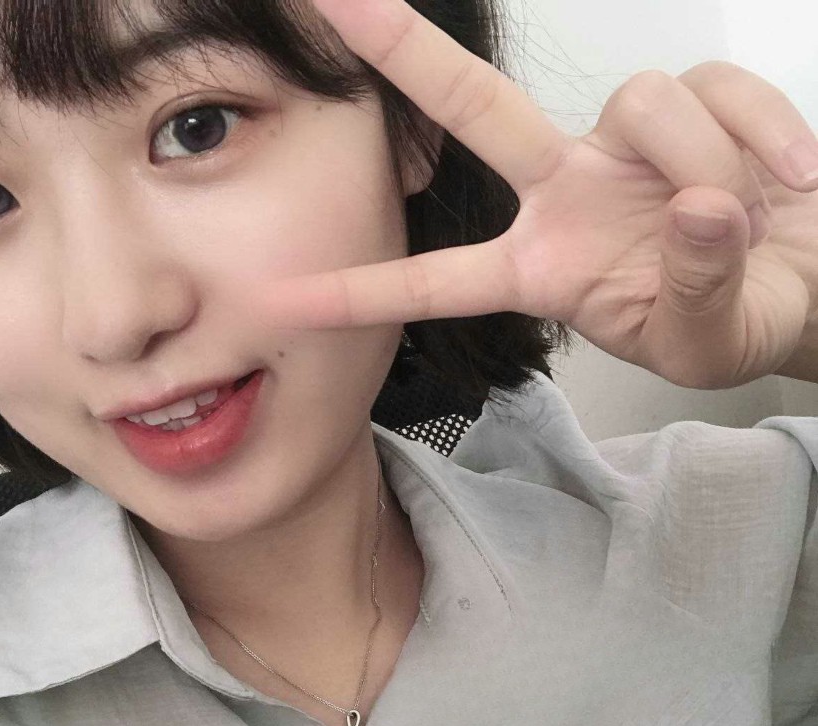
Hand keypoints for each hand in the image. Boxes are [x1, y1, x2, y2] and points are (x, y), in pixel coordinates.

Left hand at [259, 0, 817, 389]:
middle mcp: (563, 194)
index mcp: (541, 269)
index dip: (367, 290)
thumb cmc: (736, 322)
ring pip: (638, 103)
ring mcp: (621, 144)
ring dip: (701, 158)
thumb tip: (695, 207)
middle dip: (405, 52)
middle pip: (473, 110)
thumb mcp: (705, 342)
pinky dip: (762, 132)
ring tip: (746, 215)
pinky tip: (788, 178)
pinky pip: (715, 89)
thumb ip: (692, 292)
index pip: (437, 282)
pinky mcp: (691, 104)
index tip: (289, 296)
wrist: (803, 285)